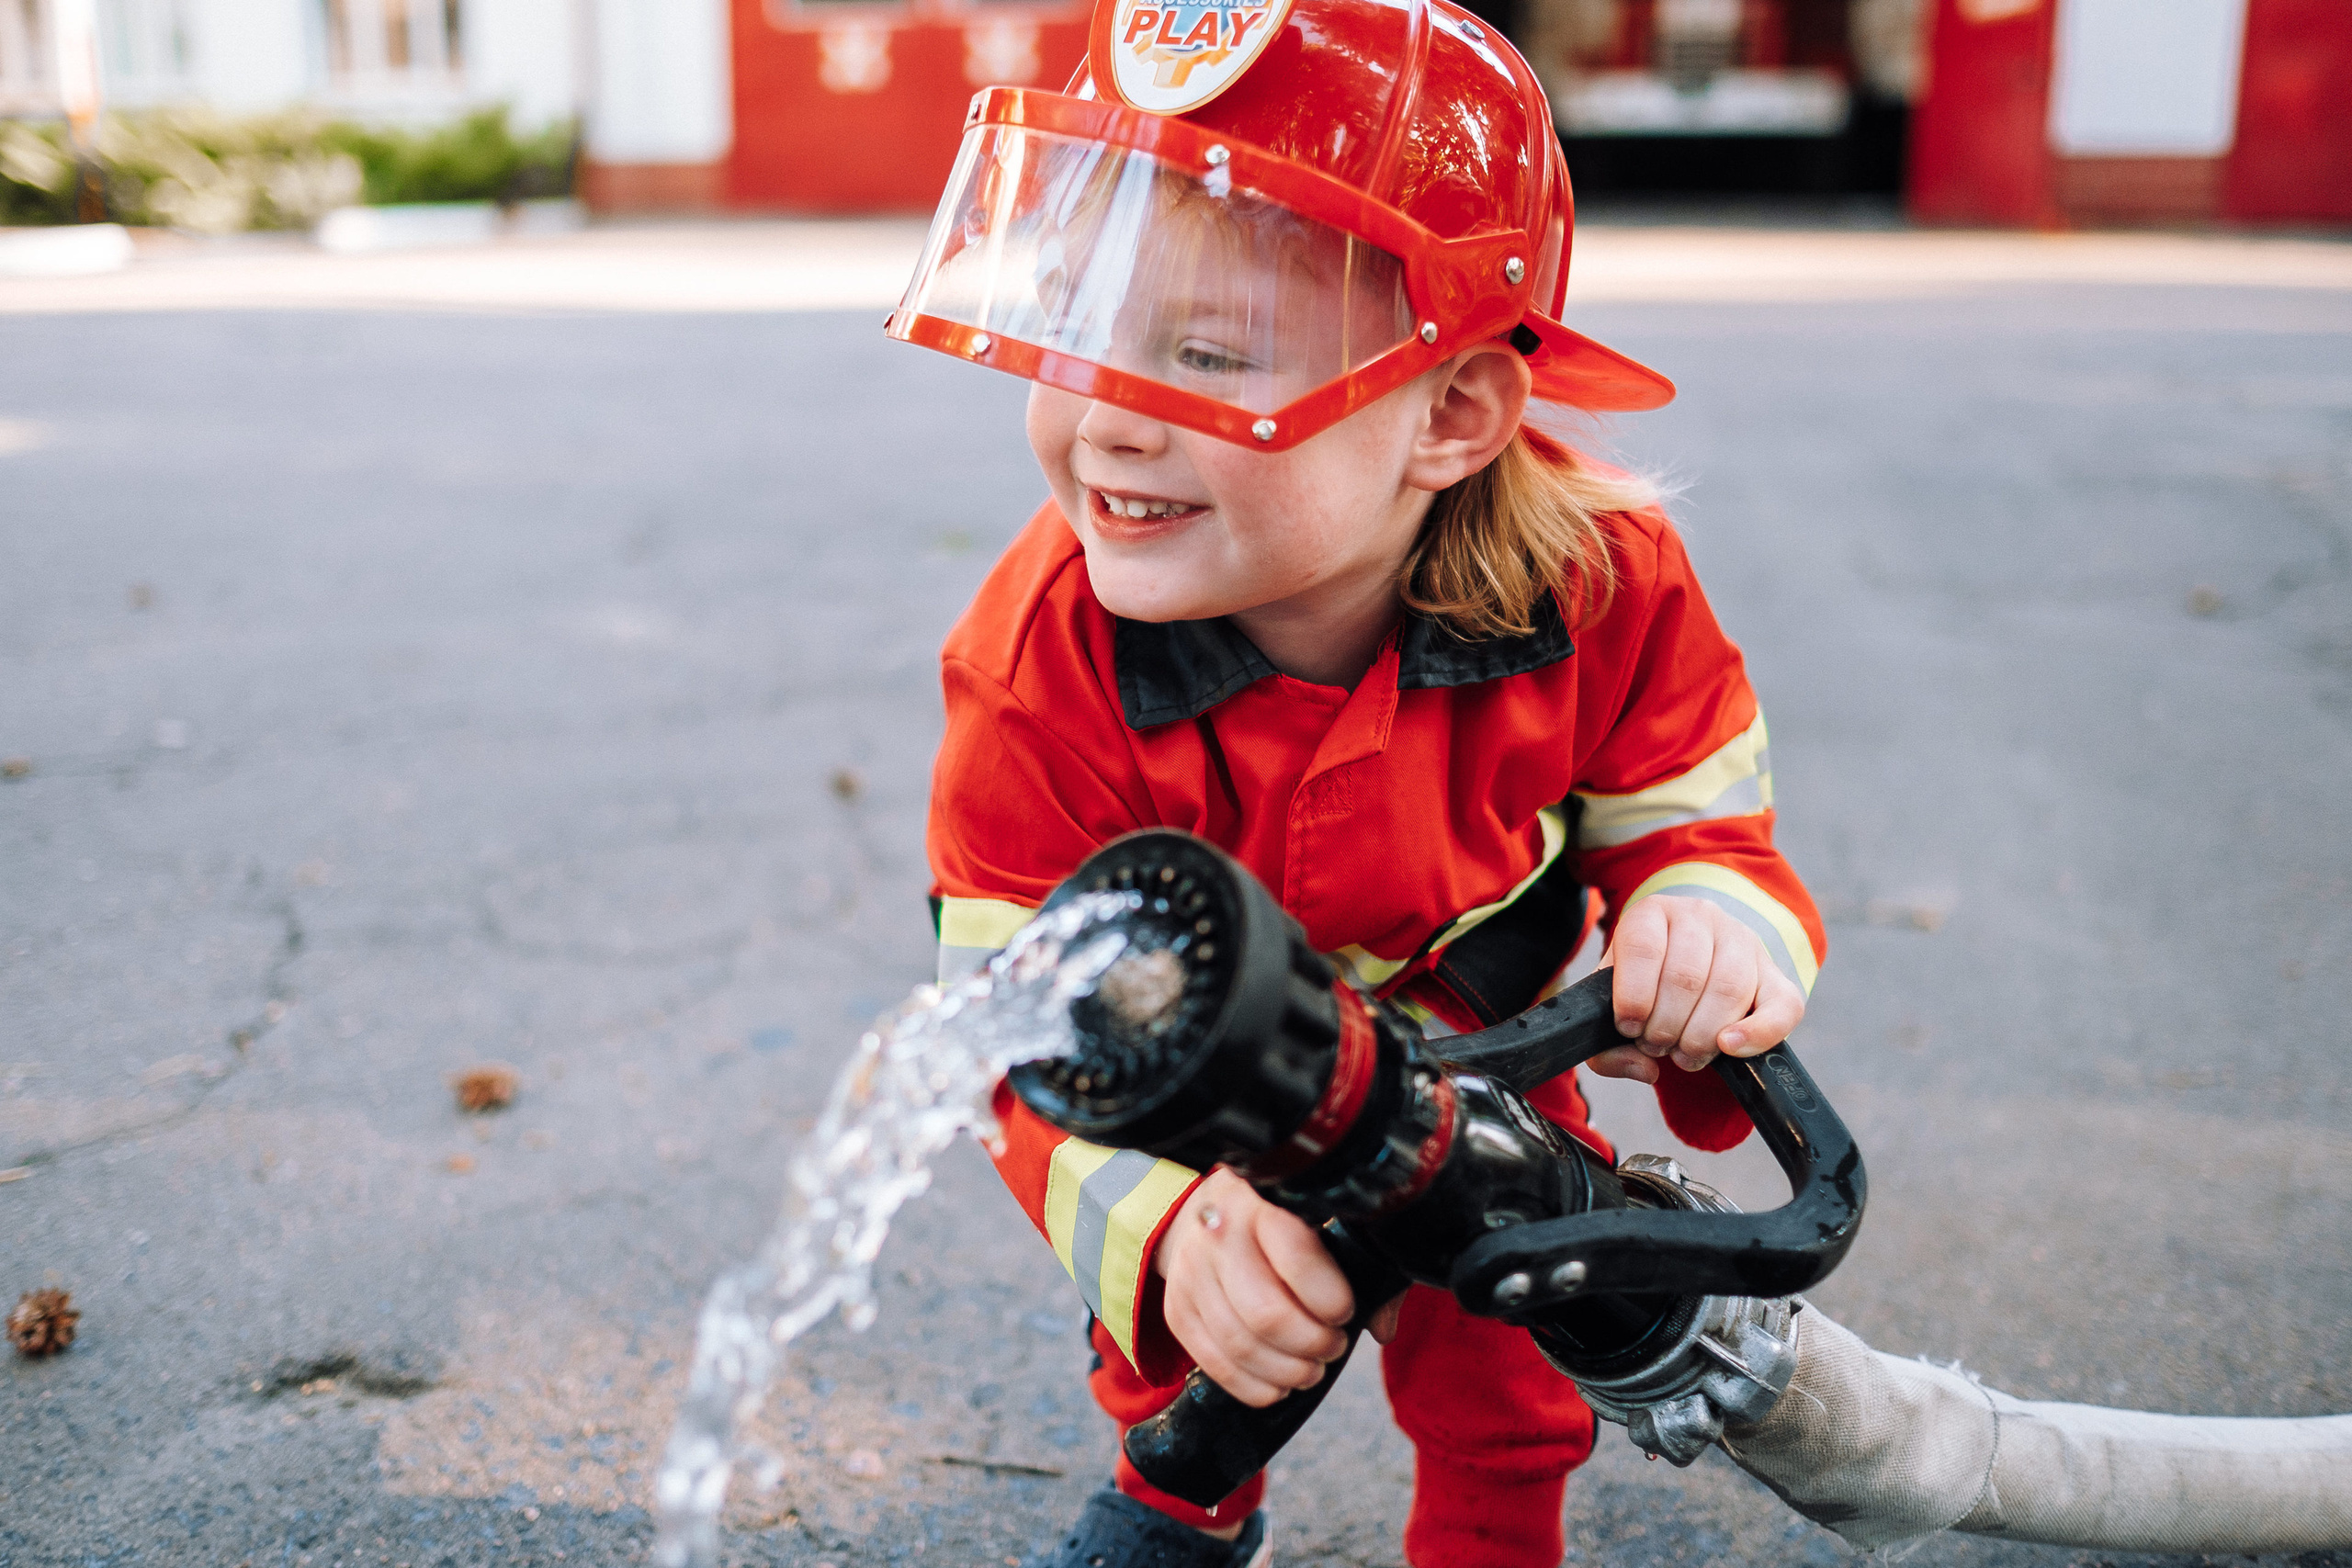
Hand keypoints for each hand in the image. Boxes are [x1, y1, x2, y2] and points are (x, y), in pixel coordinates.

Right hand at [1153, 1168, 1352, 1406]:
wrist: (1212, 1208)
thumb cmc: (1284, 1218)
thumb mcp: (1323, 1218)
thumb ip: (1362, 1263)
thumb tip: (1383, 1327)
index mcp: (1263, 1200)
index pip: (1297, 1257)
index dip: (1330, 1299)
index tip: (1345, 1312)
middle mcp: (1219, 1232)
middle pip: (1266, 1314)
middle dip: (1311, 1344)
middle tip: (1333, 1347)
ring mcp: (1191, 1272)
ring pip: (1240, 1345)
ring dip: (1286, 1371)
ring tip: (1311, 1370)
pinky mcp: (1177, 1308)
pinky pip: (1214, 1363)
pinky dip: (1253, 1386)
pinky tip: (1280, 1385)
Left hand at [1585, 894, 1804, 1082]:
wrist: (1684, 968)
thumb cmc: (1643, 989)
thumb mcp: (1611, 1003)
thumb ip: (1607, 1046)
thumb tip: (1643, 1070)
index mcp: (1652, 912)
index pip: (1643, 947)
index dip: (1634, 996)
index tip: (1629, 1027)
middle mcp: (1700, 917)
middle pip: (1686, 975)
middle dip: (1666, 1025)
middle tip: (1655, 1045)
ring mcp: (1743, 942)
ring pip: (1729, 989)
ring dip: (1702, 1035)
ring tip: (1683, 1053)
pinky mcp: (1775, 974)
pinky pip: (1782, 1005)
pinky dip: (1757, 1033)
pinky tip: (1729, 1048)